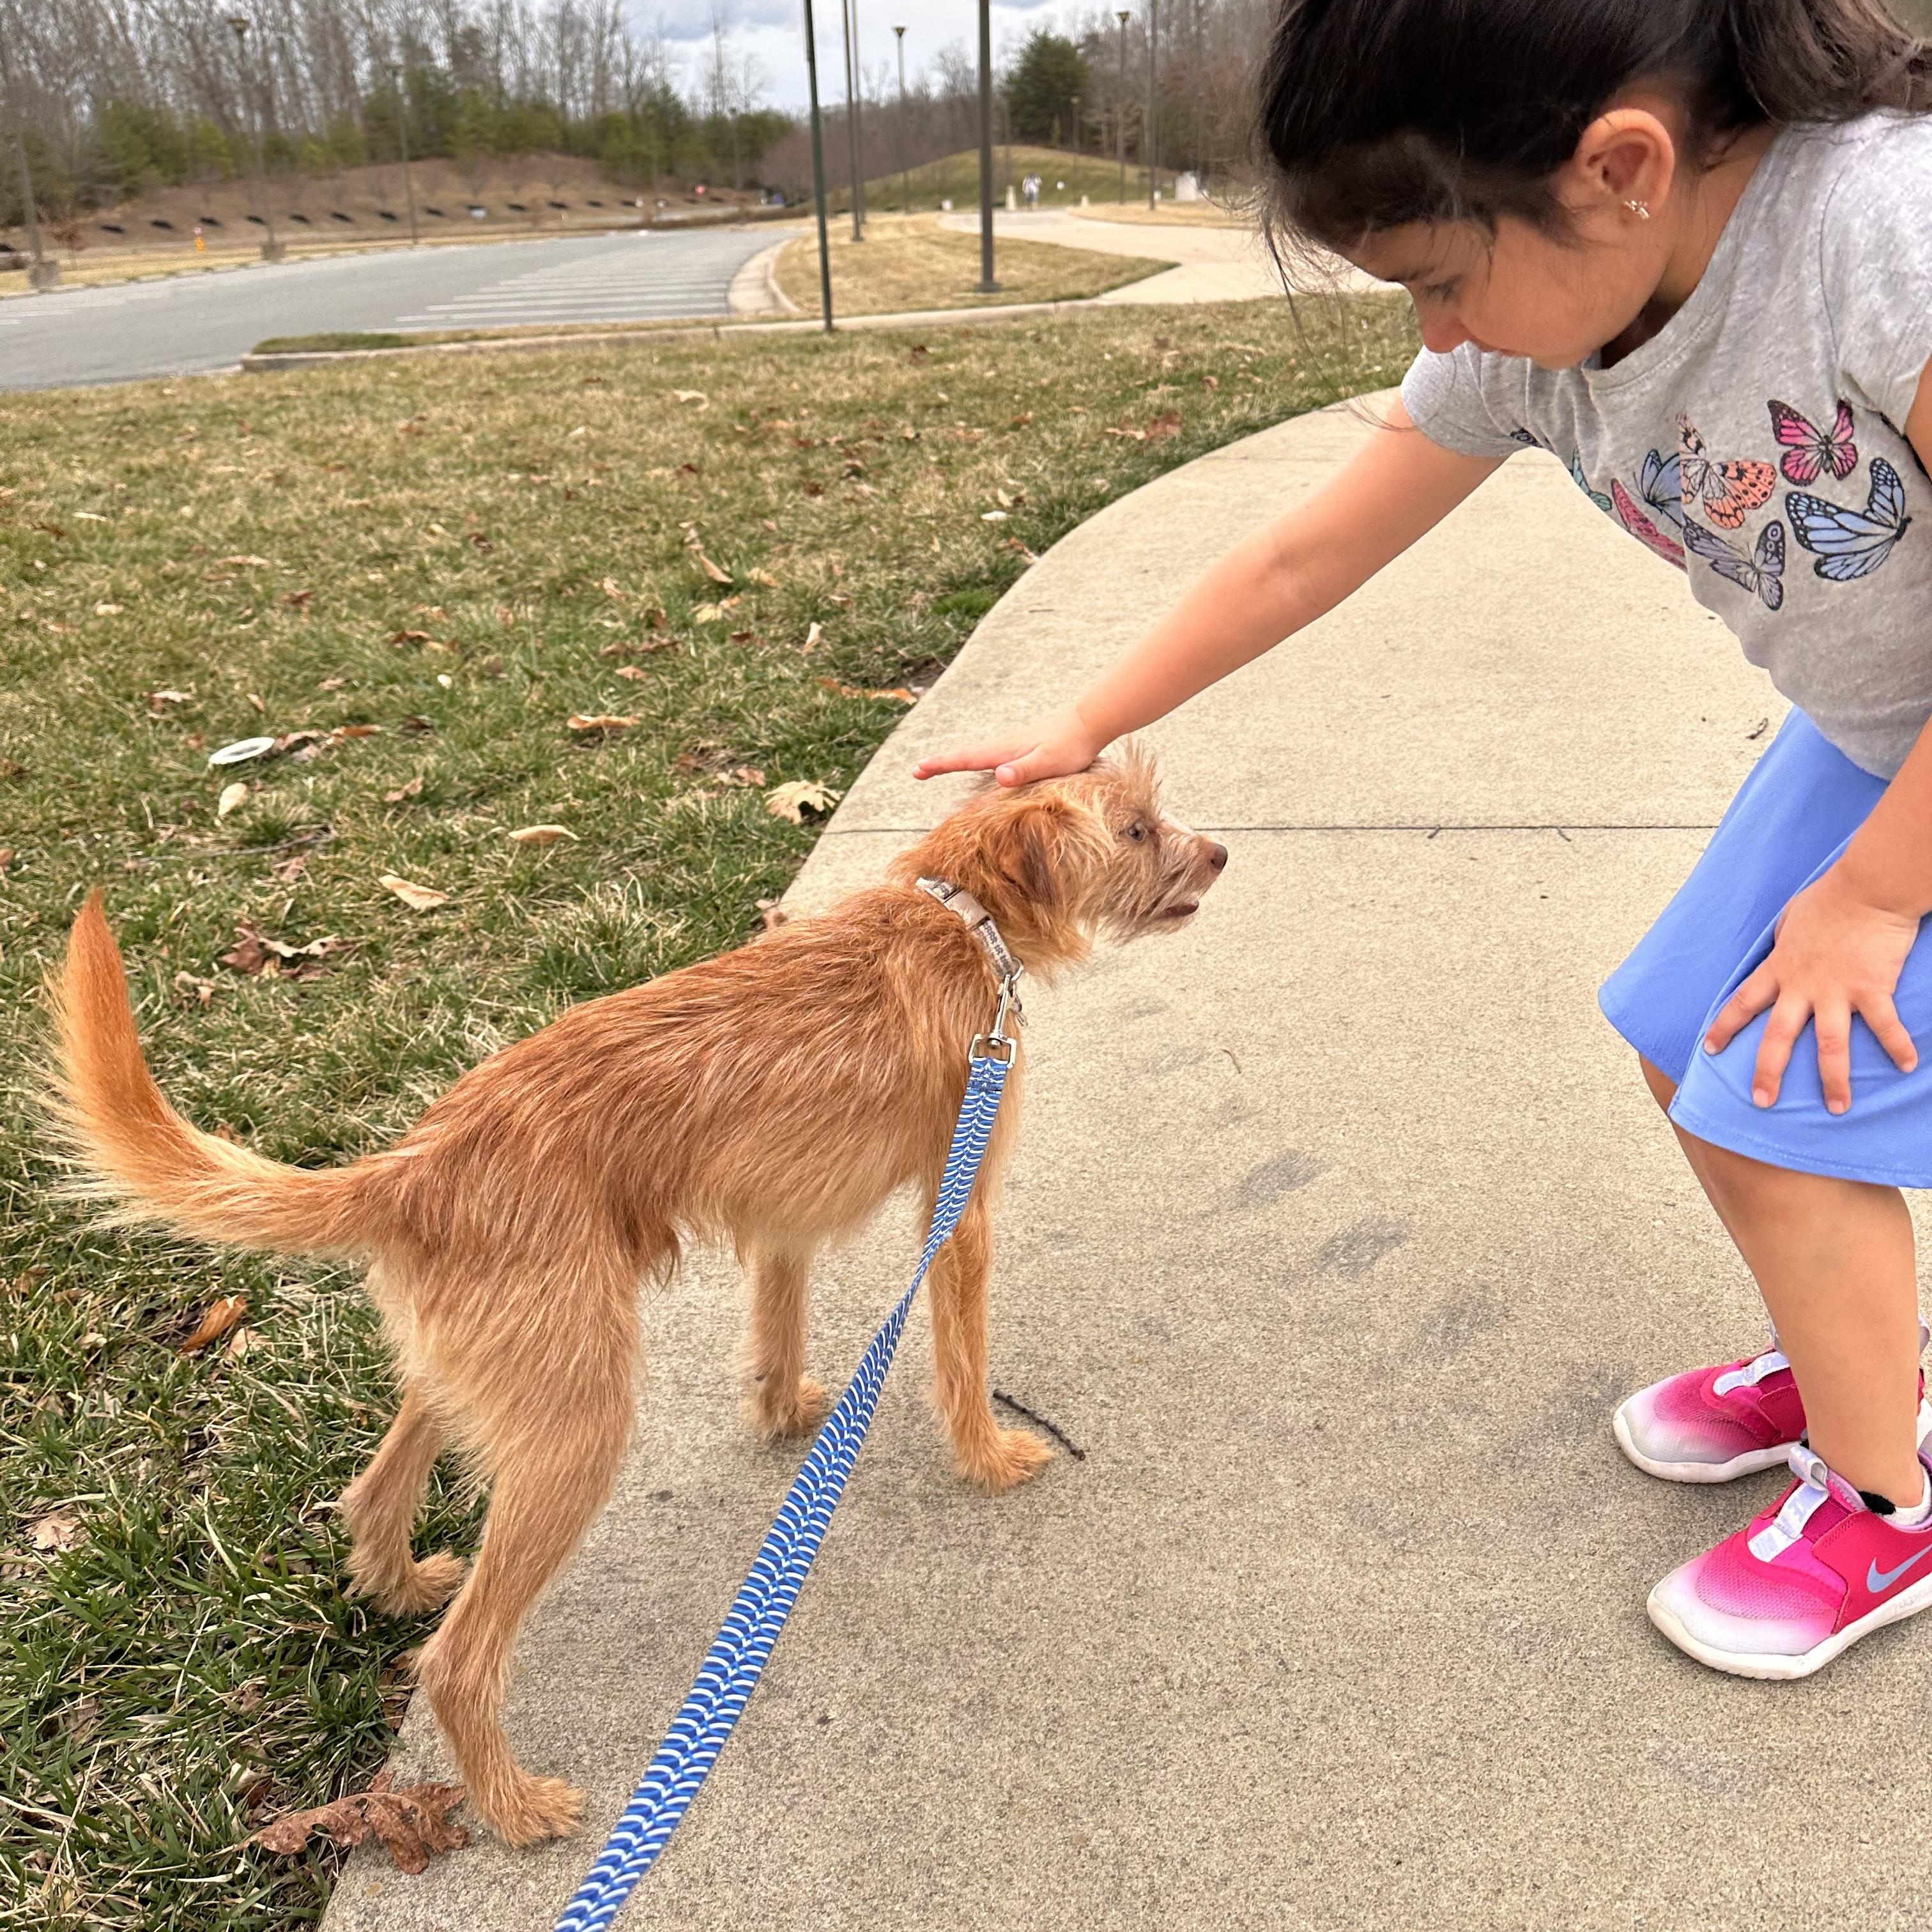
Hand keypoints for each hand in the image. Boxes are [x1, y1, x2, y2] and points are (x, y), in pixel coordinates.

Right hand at [911, 706, 1103, 786]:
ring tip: (941, 767)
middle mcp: (1004, 746)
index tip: (917, 770)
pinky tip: (983, 766)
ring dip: (957, 760)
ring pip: (978, 754)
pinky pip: (992, 755)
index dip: (940, 765)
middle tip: (918, 770)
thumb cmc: (1071, 745)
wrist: (1090, 721)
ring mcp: (1014, 745)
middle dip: (941, 762)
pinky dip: (977, 759)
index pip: (965, 759)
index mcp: (1004, 751)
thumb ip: (1024, 770)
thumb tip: (999, 775)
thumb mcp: (1048, 762)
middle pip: (966, 755)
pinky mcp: (1024, 747)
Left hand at [1702, 861, 1920, 1113]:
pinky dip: (1898, 1047)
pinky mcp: (1872, 989)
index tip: (1710, 1050)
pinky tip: (1907, 1067)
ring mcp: (1837, 992)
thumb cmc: (1830, 898)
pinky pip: (1885, 1026)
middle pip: (1777, 1037)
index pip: (1743, 1002)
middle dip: (1768, 1072)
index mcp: (1779, 969)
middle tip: (1761, 1101)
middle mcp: (1803, 987)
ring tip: (1837, 1108)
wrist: (1867, 889)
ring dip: (1834, 1080)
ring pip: (1829, 1046)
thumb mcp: (1791, 918)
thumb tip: (1780, 942)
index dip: (1725, 1027)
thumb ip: (1783, 938)